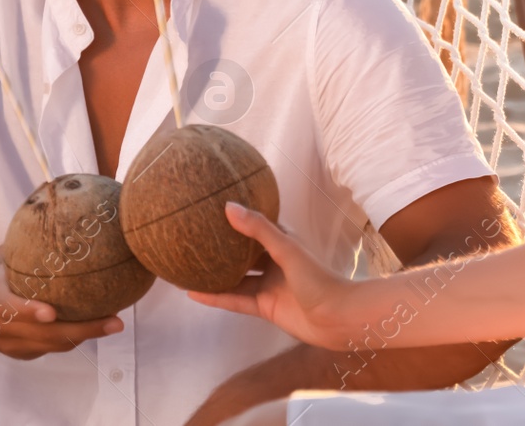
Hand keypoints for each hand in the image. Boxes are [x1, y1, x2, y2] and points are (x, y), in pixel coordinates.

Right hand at [0, 246, 124, 359]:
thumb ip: (25, 241)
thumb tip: (60, 209)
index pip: (8, 307)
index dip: (29, 311)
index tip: (51, 312)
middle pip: (43, 335)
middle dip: (82, 330)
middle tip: (114, 320)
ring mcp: (8, 343)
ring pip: (51, 345)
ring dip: (85, 336)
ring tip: (114, 322)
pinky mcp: (18, 352)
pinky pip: (49, 348)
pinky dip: (72, 338)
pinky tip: (96, 325)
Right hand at [187, 203, 354, 349]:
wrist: (336, 317)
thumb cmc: (317, 277)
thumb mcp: (286, 248)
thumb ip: (258, 229)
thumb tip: (229, 206)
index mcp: (283, 242)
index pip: (256, 225)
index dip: (238, 218)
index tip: (212, 208)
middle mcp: (274, 261)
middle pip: (243, 253)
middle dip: (222, 247)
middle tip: (193, 237)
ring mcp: (269, 285)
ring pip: (237, 278)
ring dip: (215, 275)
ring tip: (188, 267)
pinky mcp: (264, 307)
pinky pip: (236, 300)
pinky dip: (217, 298)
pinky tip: (195, 294)